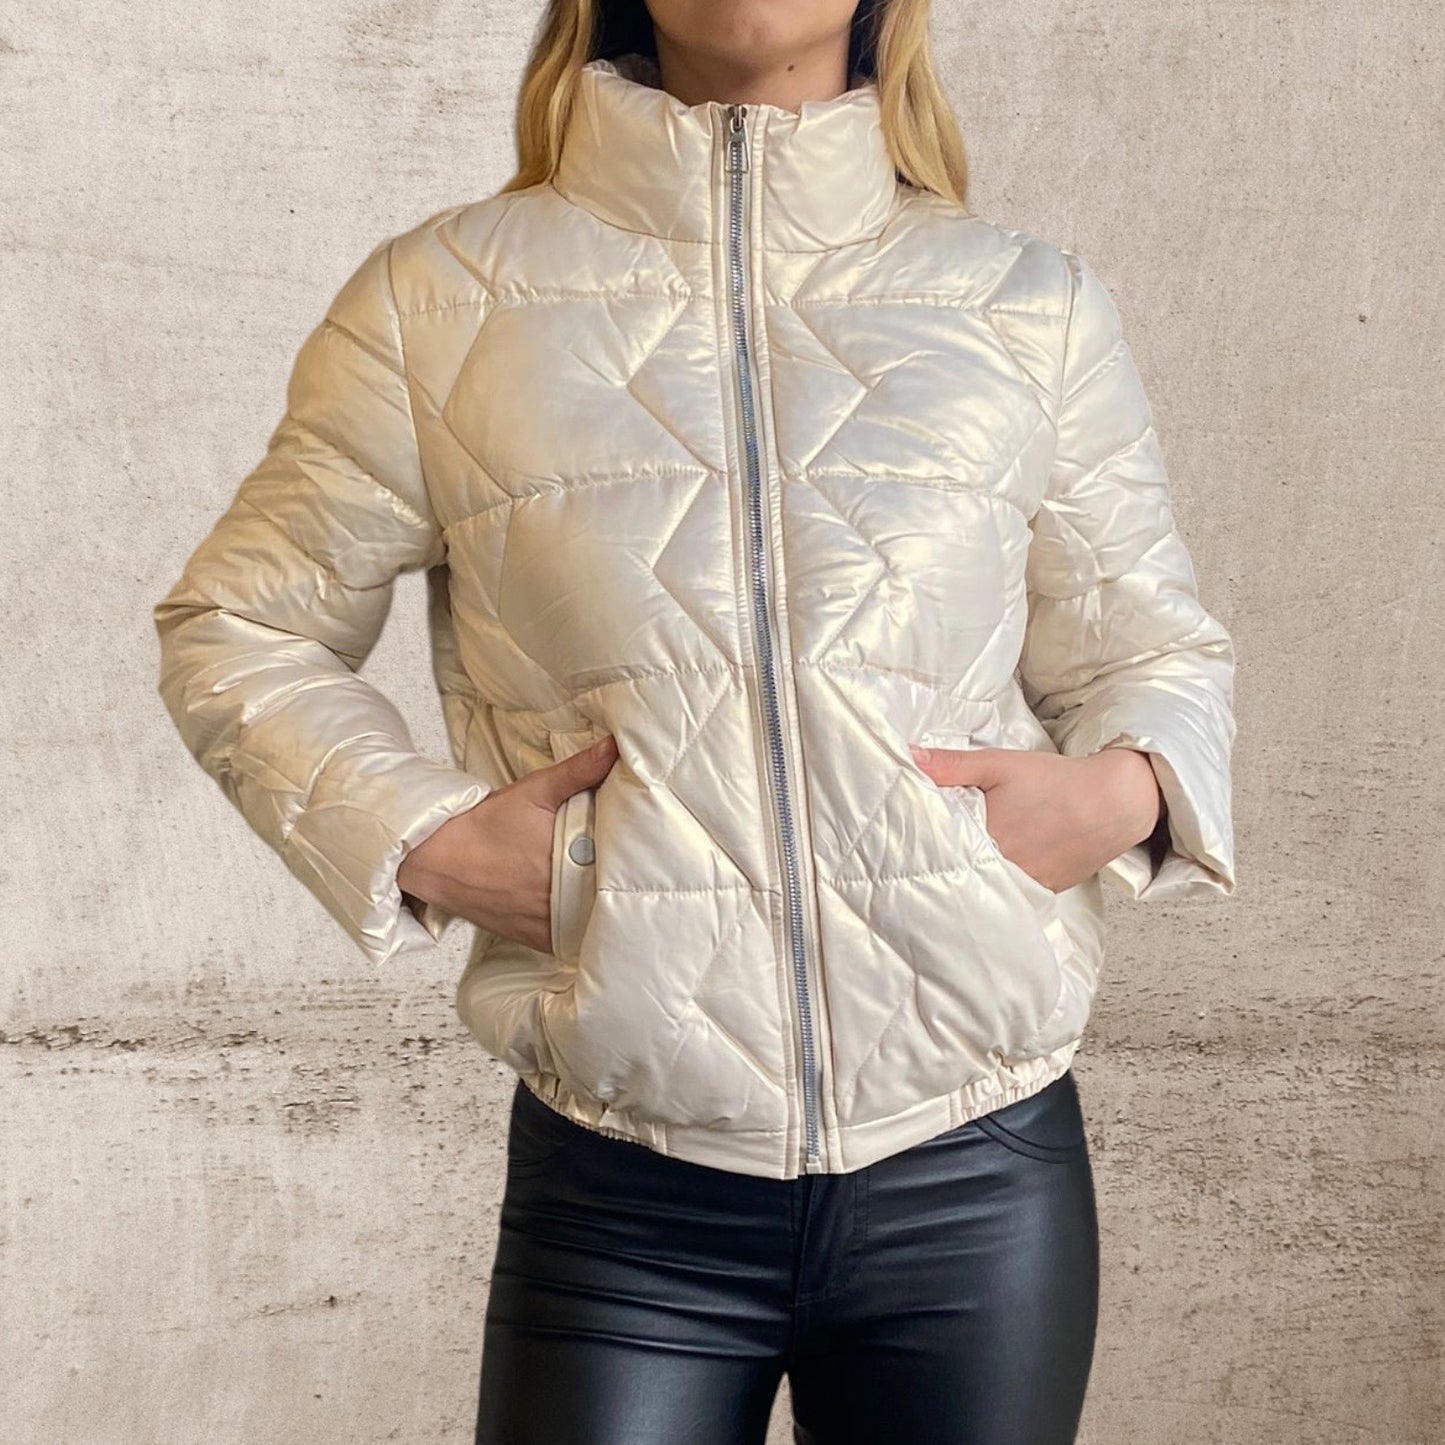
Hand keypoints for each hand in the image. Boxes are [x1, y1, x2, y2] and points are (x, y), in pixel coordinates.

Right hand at [398, 734, 618, 950]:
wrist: (437, 859)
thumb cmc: (484, 825)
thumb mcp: (535, 790)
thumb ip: (580, 770)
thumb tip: (614, 747)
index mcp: (567, 862)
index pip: (620, 870)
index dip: (637, 862)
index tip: (648, 853)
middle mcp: (558, 899)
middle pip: (609, 898)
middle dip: (622, 885)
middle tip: (637, 868)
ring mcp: (547, 924)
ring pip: (593, 922)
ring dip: (604, 908)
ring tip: (616, 890)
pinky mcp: (535, 939)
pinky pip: (572, 938)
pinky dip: (582, 926)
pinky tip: (588, 909)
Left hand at [908, 742, 1162, 891]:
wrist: (1114, 802)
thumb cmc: (1057, 782)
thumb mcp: (998, 764)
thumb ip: (951, 765)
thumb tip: (908, 757)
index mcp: (986, 840)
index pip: (937, 849)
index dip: (920, 843)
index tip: (902, 839)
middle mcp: (1003, 869)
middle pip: (958, 870)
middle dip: (941, 860)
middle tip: (919, 853)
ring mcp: (1024, 884)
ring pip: (983, 884)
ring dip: (969, 873)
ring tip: (950, 863)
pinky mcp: (1042, 890)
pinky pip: (1009, 890)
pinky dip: (996, 881)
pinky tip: (988, 869)